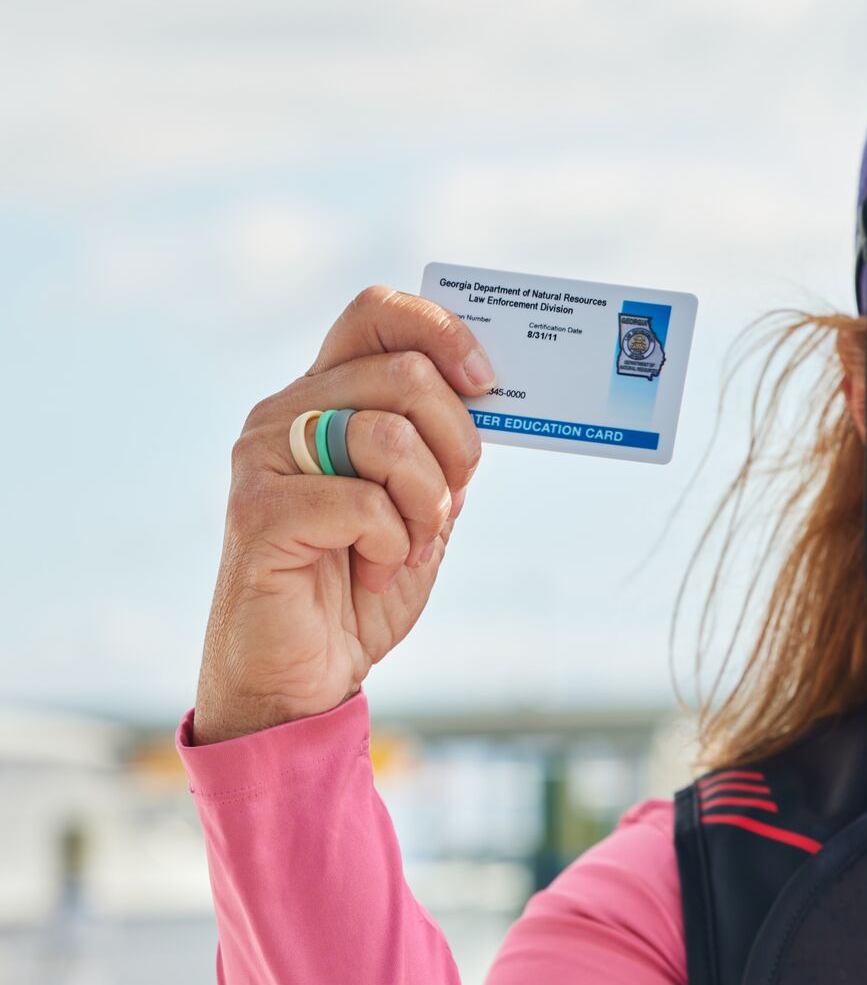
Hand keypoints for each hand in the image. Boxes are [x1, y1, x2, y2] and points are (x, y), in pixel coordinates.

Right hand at [189, 287, 493, 743]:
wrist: (307, 671)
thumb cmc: (362, 583)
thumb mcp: (422, 503)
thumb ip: (441, 448)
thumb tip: (489, 391)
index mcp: (324, 398)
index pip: (375, 314)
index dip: (440, 330)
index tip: (486, 380)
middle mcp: (284, 413)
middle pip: (403, 374)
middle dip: (456, 445)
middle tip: (447, 504)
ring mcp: (263, 459)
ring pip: (388, 434)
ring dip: (426, 502)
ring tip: (408, 543)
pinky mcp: (258, 512)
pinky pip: (363, 502)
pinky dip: (392, 543)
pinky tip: (373, 568)